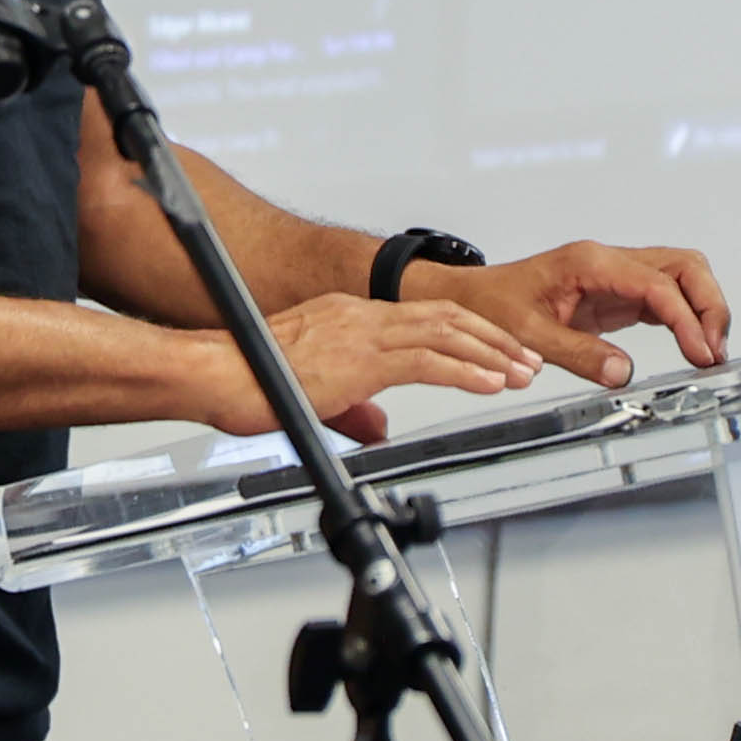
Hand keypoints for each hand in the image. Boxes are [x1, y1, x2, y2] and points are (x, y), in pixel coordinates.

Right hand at [208, 293, 541, 439]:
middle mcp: (359, 315)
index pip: (422, 317)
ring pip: (444, 334)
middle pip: (444, 316)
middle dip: (491, 339)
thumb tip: (378, 425)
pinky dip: (466, 372)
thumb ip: (354, 406)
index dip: (467, 333)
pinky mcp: (360, 359)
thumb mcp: (313, 391)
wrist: (216, 373)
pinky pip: (426, 362)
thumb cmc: (246, 378)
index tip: (495, 351)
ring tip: (519, 373)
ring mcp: (361, 333)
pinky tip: (489, 385)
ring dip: (489, 355)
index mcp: (348, 317)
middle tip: (524, 359)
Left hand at [411, 242, 731, 388]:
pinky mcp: (616, 293)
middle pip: (683, 267)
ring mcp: (615, 274)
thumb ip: (577, 353)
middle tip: (713, 352)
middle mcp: (608, 262)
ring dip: (702, 310)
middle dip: (709, 306)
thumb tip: (622, 373)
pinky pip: (664, 296)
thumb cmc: (491, 304)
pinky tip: (690, 346)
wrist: (471, 297)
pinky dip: (684, 318)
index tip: (700, 352)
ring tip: (707, 353)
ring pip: (680, 277)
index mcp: (590, 263)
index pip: (657, 283)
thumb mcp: (528, 334)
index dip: (686, 318)